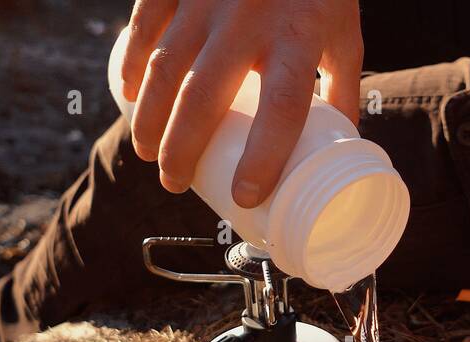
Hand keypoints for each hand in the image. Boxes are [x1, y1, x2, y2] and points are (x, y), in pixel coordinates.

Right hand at [120, 0, 362, 206]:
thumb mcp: (343, 34)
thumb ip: (342, 88)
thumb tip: (340, 149)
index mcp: (301, 36)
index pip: (283, 108)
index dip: (263, 157)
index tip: (245, 195)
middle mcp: (251, 17)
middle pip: (206, 97)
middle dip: (182, 150)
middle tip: (175, 183)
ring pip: (166, 68)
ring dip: (150, 118)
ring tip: (148, 153)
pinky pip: (146, 25)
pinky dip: (131, 64)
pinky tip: (127, 95)